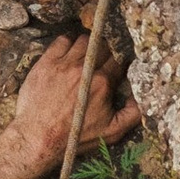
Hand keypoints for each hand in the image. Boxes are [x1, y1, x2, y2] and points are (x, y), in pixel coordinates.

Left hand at [8, 27, 140, 177]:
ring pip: (84, 40)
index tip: (117, 66)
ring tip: (85, 57)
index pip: (119, 60)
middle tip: (101, 63)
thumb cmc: (74, 138)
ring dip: (88, 46)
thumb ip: (133, 114)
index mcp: (102, 83)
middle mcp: (84, 70)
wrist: (37, 138)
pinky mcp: (45, 63)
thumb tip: (142, 97)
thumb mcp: (112, 132)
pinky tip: (68, 54)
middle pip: (103, 46)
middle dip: (106, 52)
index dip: (120, 62)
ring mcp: (63, 64)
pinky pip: (61, 41)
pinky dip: (68, 43)